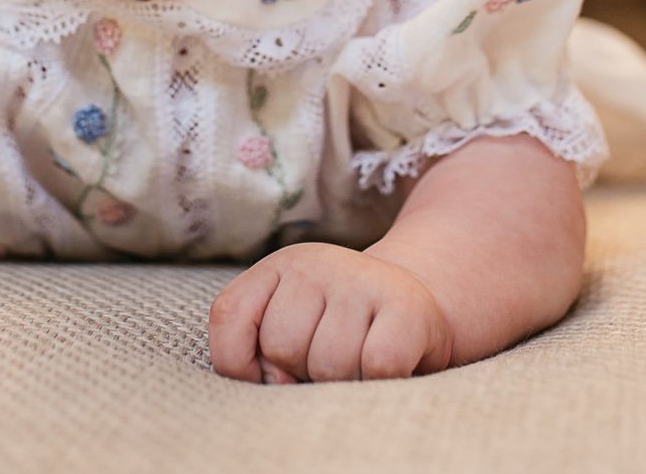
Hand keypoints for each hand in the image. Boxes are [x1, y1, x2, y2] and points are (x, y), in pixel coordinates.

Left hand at [208, 241, 452, 382]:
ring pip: (329, 364)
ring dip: (343, 382)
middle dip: (302, 372)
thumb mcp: (288, 328)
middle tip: (330, 359)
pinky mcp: (406, 306)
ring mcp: (361, 280)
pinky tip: (386, 366)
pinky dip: (379, 381)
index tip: (273, 372)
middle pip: (282, 347)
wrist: (417, 308)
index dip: (242, 362)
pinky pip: (377, 365)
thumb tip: (277, 382)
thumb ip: (255, 352)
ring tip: (358, 362)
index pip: (228, 316)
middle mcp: (315, 263)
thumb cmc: (340, 332)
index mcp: (278, 267)